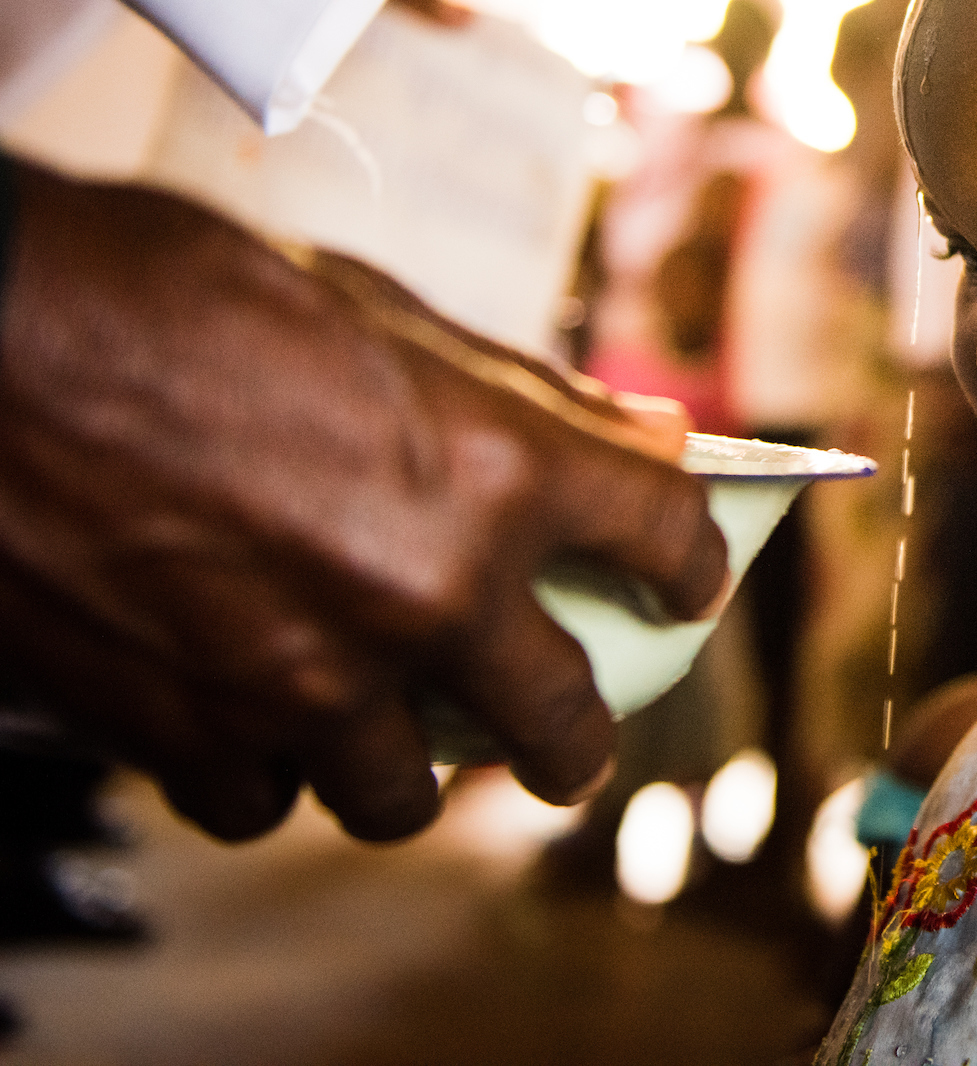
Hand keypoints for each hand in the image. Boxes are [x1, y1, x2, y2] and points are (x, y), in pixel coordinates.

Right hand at [0, 165, 727, 842]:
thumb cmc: (169, 289)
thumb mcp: (378, 307)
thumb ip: (516, 391)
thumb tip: (630, 434)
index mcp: (498, 471)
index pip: (666, 539)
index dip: (692, 565)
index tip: (685, 584)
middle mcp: (426, 595)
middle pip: (561, 726)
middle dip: (576, 735)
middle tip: (566, 736)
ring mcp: (306, 679)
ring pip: (403, 794)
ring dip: (409, 761)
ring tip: (393, 724)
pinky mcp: (185, 729)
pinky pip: (261, 801)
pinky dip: (267, 769)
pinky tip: (258, 720)